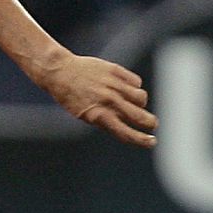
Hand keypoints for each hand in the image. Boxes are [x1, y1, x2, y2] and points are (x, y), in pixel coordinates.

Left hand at [41, 54, 157, 147]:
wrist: (60, 72)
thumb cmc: (72, 98)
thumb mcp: (86, 116)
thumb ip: (108, 122)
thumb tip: (131, 127)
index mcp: (100, 116)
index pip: (127, 133)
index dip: (142, 140)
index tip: (152, 142)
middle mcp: (109, 101)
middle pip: (141, 116)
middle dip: (150, 123)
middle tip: (151, 124)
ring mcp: (114, 85)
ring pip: (141, 98)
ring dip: (140, 103)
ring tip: (131, 103)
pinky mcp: (116, 71)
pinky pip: (136, 82)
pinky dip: (133, 87)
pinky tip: (123, 88)